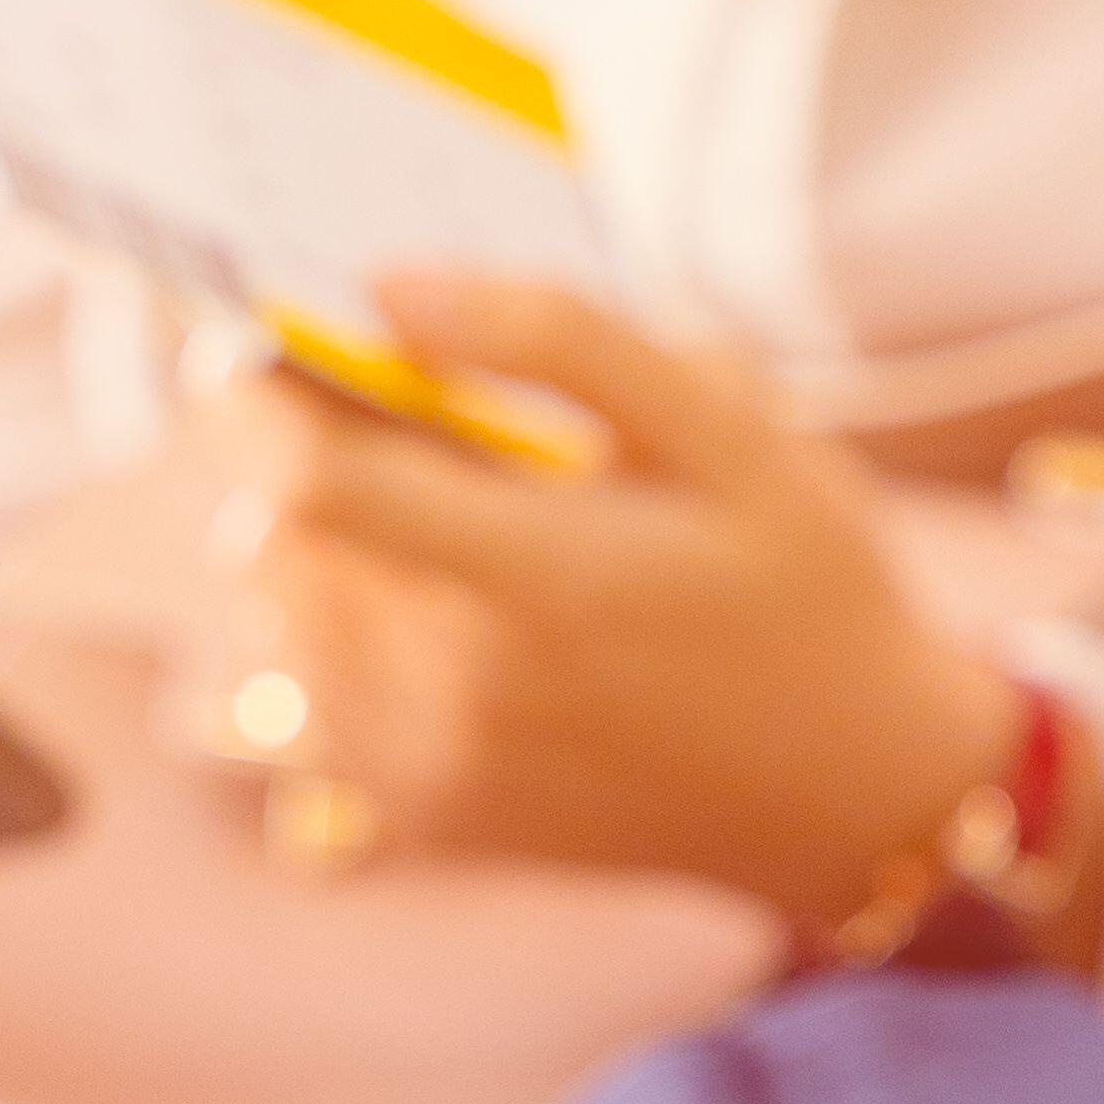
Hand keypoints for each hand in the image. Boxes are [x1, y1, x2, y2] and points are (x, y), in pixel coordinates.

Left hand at [251, 271, 1019, 929]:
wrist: (852, 797)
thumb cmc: (806, 592)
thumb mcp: (732, 431)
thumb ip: (562, 338)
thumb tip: (389, 285)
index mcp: (536, 583)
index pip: (304, 483)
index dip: (250, 394)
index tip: (256, 336)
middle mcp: (458, 693)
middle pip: (271, 542)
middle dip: (290, 459)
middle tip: (377, 418)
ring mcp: (430, 771)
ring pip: (273, 620)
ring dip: (309, 546)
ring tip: (420, 516)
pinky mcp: (421, 817)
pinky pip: (302, 701)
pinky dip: (327, 631)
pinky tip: (426, 604)